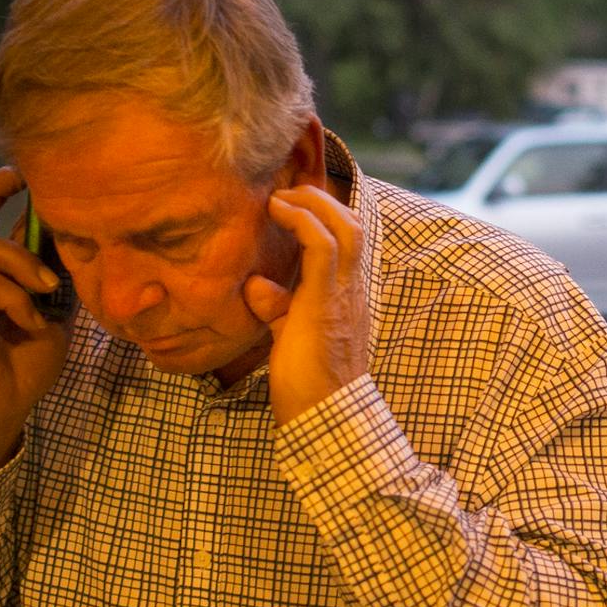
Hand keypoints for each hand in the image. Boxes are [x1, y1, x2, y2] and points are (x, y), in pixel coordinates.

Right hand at [0, 166, 71, 476]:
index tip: (30, 177)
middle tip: (19, 178)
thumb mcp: (54, 317)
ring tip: (47, 289)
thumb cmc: (26, 368)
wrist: (0, 411)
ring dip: (23, 262)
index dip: (6, 195)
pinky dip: (16, 298)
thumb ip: (56, 282)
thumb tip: (74, 241)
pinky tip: (31, 322)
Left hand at [243, 185, 369, 426]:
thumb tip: (254, 285)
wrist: (324, 415)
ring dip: (312, 202)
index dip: (327, 215)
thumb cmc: (306, 382)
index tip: (294, 204)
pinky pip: (322, 244)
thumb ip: (277, 308)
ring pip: (343, 226)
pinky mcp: (324, 299)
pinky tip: (278, 211)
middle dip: (322, 200)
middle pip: (352, 225)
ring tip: (282, 195)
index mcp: (346, 296)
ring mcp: (342, 292)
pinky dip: (302, 219)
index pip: (348, 242)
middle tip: (289, 192)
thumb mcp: (290, 335)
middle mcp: (351, 288)